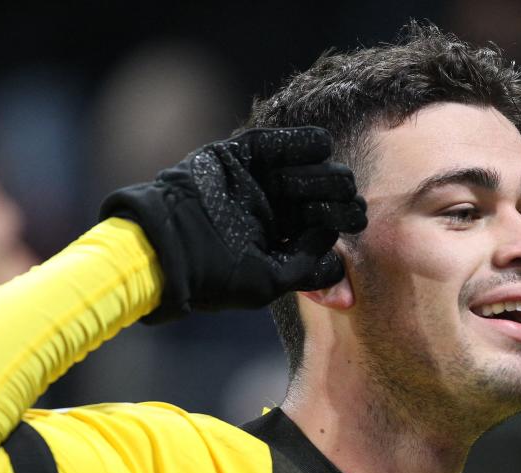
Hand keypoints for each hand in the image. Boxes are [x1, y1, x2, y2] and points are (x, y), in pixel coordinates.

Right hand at [99, 127, 366, 322]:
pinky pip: (276, 144)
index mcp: (278, 240)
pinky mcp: (239, 157)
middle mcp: (270, 210)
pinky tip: (322, 147)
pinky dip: (301, 142)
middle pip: (317, 196)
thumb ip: (307, 267)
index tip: (355, 219)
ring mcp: (255, 182)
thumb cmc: (215, 275)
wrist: (165, 247)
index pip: (320, 225)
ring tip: (338, 180)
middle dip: (338, 196)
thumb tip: (331, 237)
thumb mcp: (269, 281)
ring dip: (324, 173)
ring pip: (303, 170)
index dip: (341, 220)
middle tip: (350, 200)